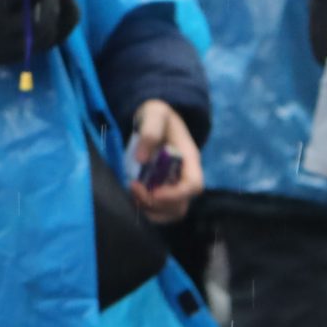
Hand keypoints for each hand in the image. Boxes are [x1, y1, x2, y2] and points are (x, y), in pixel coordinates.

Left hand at [127, 99, 203, 224]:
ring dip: (151, 210)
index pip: (193, 185)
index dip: (175, 194)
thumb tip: (141, 159)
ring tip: (133, 195)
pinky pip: (162, 211)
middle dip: (157, 203)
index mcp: (190, 159)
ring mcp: (176, 185)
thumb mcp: (155, 114)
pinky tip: (134, 198)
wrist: (155, 119)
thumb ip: (150, 131)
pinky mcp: (165, 190)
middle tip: (134, 188)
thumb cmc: (158, 116)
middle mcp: (186, 176)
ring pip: (172, 212)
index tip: (153, 192)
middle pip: (182, 204)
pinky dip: (148, 211)